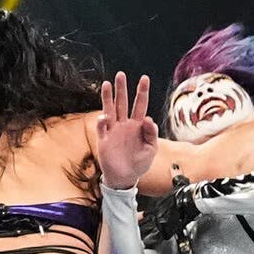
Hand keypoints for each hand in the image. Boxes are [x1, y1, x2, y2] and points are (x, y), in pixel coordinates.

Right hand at [96, 72, 157, 189]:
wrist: (125, 179)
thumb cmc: (139, 164)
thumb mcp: (151, 149)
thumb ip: (152, 134)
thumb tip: (149, 118)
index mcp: (138, 126)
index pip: (140, 105)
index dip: (142, 92)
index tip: (144, 78)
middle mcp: (124, 125)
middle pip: (122, 103)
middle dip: (121, 89)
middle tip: (120, 75)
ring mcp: (113, 131)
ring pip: (110, 110)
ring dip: (108, 97)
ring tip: (106, 84)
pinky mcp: (103, 140)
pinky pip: (101, 128)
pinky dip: (102, 121)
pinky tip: (104, 116)